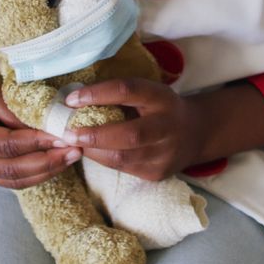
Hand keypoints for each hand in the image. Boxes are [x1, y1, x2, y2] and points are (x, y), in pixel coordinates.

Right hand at [0, 69, 81, 188]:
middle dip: (47, 162)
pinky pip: (13, 180)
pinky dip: (36, 174)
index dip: (37, 143)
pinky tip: (56, 163)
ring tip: (71, 157)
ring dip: (46, 171)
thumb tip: (48, 128)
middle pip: (12, 170)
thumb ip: (16, 112)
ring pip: (15, 180)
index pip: (8, 145)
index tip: (63, 136)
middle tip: (74, 150)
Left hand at [62, 78, 205, 181]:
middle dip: (94, 134)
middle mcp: (167, 126)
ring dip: (92, 151)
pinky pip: (123, 168)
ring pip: (122, 158)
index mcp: (162, 98)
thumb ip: (120, 95)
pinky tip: (90, 152)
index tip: (72, 99)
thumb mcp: (148, 93)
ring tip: (73, 144)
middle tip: (67, 133)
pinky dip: (102, 160)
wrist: (196, 133)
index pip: (127, 91)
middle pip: (129, 134)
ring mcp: (164, 154)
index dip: (97, 94)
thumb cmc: (160, 108)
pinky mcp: (157, 173)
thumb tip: (75, 100)